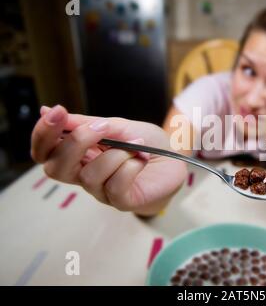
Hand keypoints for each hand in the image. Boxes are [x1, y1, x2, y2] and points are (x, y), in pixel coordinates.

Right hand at [32, 105, 186, 214]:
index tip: (57, 112)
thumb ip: (86, 123)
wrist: (176, 155)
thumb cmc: (146, 142)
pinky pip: (115, 186)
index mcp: (78, 154)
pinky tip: (143, 158)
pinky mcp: (122, 201)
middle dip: (75, 143)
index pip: (45, 151)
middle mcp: (84, 174)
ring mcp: (102, 190)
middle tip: (101, 127)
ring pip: (90, 176)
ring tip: (137, 145)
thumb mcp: (117, 125)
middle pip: (55, 168)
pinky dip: (130, 166)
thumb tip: (44, 110)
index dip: (43, 133)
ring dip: (116, 154)